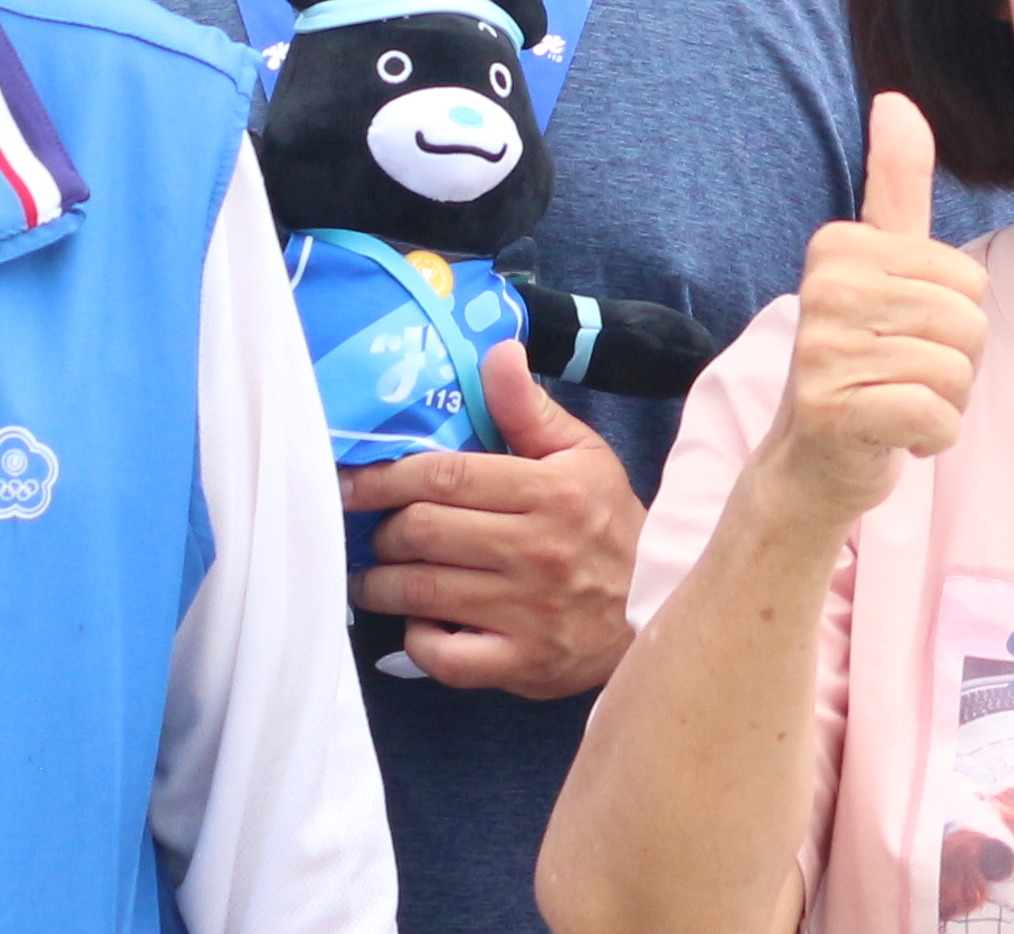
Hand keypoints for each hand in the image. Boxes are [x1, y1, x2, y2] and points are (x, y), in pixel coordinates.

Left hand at [342, 341, 643, 698]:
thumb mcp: (582, 454)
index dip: (385, 478)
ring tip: (374, 578)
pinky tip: (419, 624)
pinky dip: (418, 642)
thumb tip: (496, 351)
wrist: (661, 607)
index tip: (352, 482)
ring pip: (422, 593)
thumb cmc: (608, 524)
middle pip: (423, 533)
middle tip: (377, 531)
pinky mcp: (524, 664)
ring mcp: (529, 613)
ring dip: (381, 585)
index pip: (444, 476)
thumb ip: (529, 407)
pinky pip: (446, 658)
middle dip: (383, 531)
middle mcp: (536, 551)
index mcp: (549, 491)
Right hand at [754, 94, 988, 536]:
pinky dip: (932, 437)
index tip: (906, 335)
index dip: (956, 319)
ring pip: (954, 371)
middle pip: (966, 323)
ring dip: (944, 402)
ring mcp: (821, 352)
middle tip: (904, 377)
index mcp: (839, 247)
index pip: (966, 279)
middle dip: (956, 364)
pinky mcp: (830, 411)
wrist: (812, 460)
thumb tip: (896, 99)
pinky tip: (895, 436)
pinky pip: (933, 414)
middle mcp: (823, 290)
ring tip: (898, 404)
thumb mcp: (883, 268)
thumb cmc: (863, 357)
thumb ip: (895, 186)